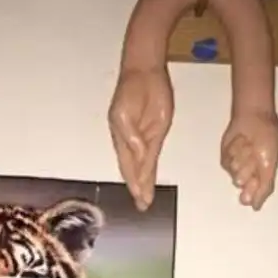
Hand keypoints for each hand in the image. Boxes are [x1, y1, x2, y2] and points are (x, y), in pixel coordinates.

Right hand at [108, 65, 172, 211]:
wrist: (144, 72)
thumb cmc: (131, 89)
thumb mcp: (124, 112)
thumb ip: (131, 135)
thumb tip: (137, 153)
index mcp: (121, 138)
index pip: (128, 166)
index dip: (133, 183)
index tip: (138, 197)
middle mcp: (132, 142)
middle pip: (134, 170)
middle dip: (138, 188)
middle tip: (142, 206)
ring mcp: (144, 138)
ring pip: (144, 166)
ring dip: (144, 182)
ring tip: (145, 199)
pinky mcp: (157, 132)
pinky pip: (153, 155)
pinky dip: (151, 168)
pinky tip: (149, 179)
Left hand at [220, 110, 277, 210]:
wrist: (254, 119)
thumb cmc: (267, 139)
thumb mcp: (271, 165)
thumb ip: (265, 188)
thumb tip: (257, 207)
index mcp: (261, 179)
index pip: (252, 197)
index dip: (250, 192)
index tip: (251, 185)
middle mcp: (248, 175)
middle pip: (241, 185)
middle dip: (247, 171)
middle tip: (253, 160)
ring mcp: (237, 166)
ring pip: (233, 173)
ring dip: (242, 159)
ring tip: (249, 148)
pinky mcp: (227, 158)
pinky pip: (227, 162)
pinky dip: (235, 152)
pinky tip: (241, 143)